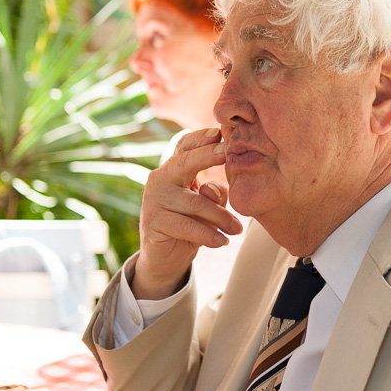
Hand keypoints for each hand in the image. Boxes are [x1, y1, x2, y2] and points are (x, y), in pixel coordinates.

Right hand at [134, 128, 243, 299]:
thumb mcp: (208, 206)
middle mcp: (160, 180)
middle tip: (228, 153)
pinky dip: (208, 235)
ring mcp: (154, 200)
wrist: (166, 258)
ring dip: (221, 217)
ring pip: (196, 203)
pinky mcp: (153, 222)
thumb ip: (214, 193)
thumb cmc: (192, 224)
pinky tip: (222, 241)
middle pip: (185, 162)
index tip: (220, 132)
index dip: (201, 138)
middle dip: (207, 156)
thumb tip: (212, 189)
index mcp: (174, 170)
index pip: (185, 146)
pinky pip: (186, 226)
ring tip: (237, 229)